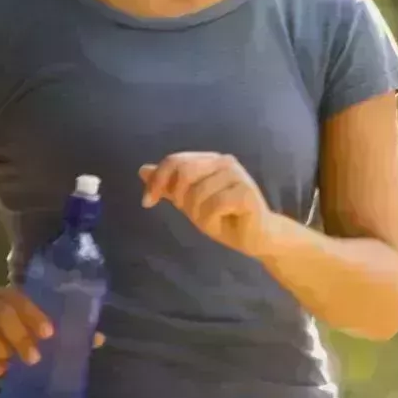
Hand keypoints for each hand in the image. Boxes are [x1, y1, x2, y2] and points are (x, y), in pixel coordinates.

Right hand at [0, 287, 101, 378]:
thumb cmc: (11, 320)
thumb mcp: (30, 316)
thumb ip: (62, 327)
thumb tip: (98, 339)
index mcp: (9, 296)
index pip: (22, 301)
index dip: (35, 316)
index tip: (49, 334)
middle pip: (3, 316)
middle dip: (20, 337)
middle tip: (34, 358)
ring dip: (0, 351)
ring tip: (13, 363)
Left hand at [141, 152, 269, 257]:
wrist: (255, 237)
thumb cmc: (224, 218)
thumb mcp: (189, 202)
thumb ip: (169, 186)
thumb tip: (143, 169)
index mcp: (211, 160)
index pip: (175, 161)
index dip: (157, 181)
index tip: (148, 202)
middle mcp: (225, 162)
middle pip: (184, 172)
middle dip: (180, 199)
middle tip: (192, 214)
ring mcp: (238, 176)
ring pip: (197, 193)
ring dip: (198, 214)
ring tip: (213, 220)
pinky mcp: (247, 193)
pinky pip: (214, 205)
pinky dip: (211, 219)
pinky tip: (224, 222)